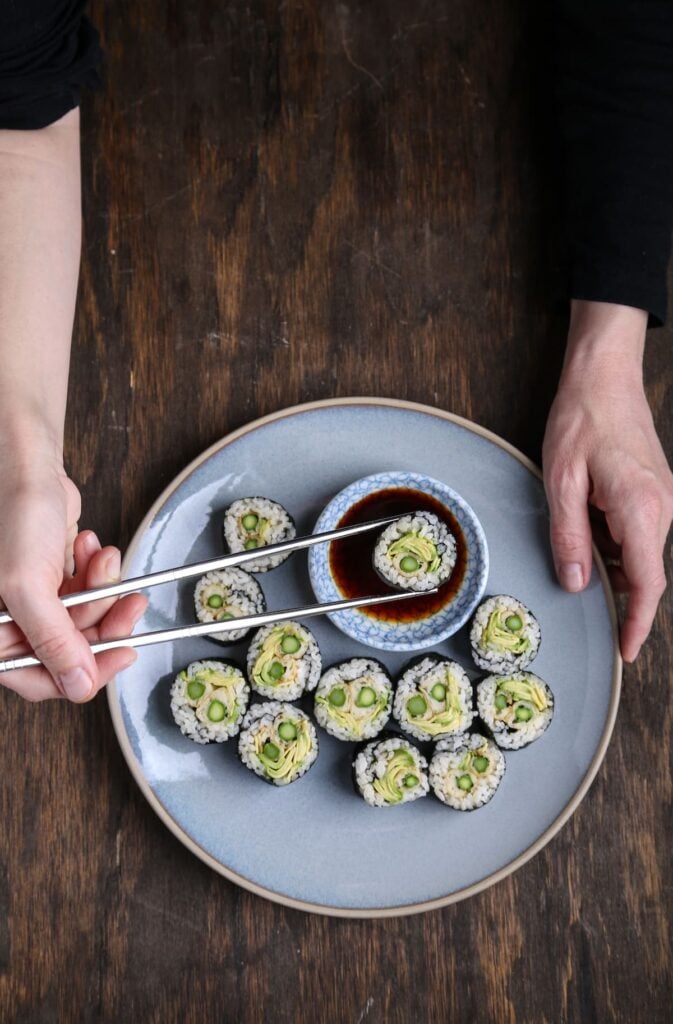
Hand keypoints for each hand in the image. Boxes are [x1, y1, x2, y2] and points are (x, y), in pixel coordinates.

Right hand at [0, 456, 146, 701]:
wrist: (24, 461)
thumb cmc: (12, 512)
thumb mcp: (26, 584)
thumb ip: (53, 640)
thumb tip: (79, 686)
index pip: (36, 678)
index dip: (83, 672)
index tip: (123, 654)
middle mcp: (7, 619)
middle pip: (69, 648)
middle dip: (102, 619)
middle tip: (128, 602)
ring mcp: (30, 600)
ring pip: (84, 620)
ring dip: (102, 589)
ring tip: (102, 559)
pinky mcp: (51, 579)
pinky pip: (86, 593)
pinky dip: (97, 572)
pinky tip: (89, 546)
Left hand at [542, 300, 672, 661]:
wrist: (604, 375)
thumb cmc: (582, 419)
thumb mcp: (561, 480)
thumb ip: (568, 535)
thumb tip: (575, 582)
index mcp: (641, 509)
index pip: (647, 582)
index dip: (638, 621)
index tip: (628, 649)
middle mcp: (661, 507)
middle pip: (644, 570)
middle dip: (618, 592)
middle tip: (587, 600)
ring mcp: (662, 498)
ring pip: (639, 551)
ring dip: (611, 562)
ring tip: (577, 547)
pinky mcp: (653, 490)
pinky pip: (636, 531)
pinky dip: (613, 541)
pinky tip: (586, 526)